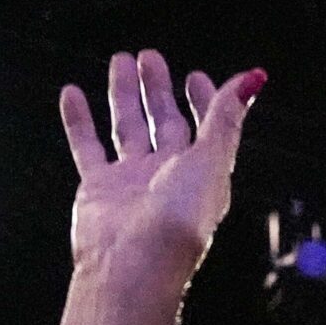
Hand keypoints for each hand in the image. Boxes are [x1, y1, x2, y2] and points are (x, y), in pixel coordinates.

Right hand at [53, 50, 264, 324]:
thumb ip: (226, 117)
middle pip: (164, 123)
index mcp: (201, 174)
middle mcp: (167, 177)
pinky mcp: (98, 189)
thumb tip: (253, 77)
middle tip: (149, 57)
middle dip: (159, 90)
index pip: (205, 129)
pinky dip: (79, 119)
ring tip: (118, 61)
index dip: (204, 102)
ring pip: (127, 128)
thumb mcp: (212, 160)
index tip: (195, 76)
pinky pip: (86, 145)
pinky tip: (71, 91)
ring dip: (123, 95)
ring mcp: (131, 182)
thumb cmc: (179, 221)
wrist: (133, 267)